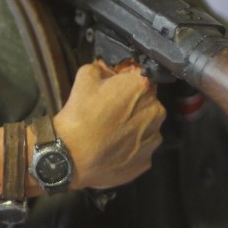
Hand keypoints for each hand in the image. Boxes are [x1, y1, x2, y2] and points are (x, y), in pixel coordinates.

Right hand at [53, 59, 164, 188]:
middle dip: (132, 104)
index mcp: (142, 87)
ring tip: (111, 132)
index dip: (127, 80)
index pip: (141, 75)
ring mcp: (153, 138)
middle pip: (147, 102)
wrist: (72, 155)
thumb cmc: (79, 116)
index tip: (115, 87)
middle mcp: (155, 111)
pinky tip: (113, 148)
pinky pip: (142, 149)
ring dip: (134, 126)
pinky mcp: (147, 160)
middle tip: (110, 111)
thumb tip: (107, 68)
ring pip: (147, 127)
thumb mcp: (84, 78)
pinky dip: (131, 148)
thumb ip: (102, 67)